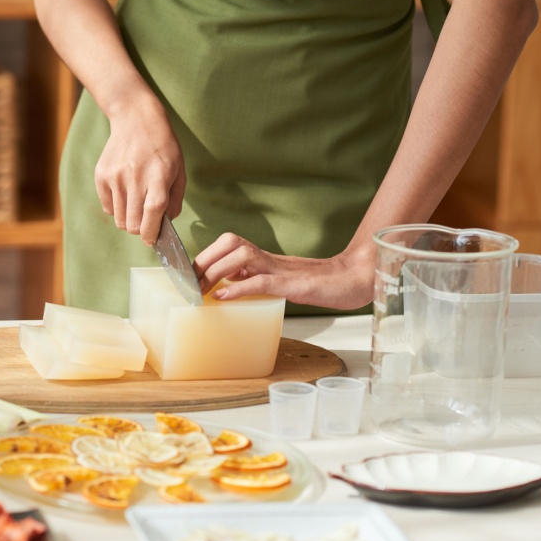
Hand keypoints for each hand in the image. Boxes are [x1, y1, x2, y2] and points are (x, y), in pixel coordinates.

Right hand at [95, 99, 185, 244]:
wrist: (135, 119)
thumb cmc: (163, 147)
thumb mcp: (179, 169)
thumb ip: (175, 199)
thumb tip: (166, 223)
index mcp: (158, 176)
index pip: (152, 213)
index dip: (152, 232)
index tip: (152, 240)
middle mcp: (134, 177)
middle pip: (132, 223)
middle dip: (140, 229)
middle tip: (146, 222)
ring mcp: (115, 177)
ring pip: (119, 220)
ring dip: (129, 220)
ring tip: (136, 204)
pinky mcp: (101, 176)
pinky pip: (108, 208)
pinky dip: (117, 208)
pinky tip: (125, 193)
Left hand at [194, 233, 375, 309]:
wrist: (354, 280)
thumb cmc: (318, 284)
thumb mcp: (279, 281)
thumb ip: (254, 279)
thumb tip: (225, 284)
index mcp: (264, 258)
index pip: (227, 245)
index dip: (204, 256)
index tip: (186, 275)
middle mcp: (269, 258)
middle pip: (228, 243)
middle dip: (204, 260)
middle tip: (189, 284)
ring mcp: (281, 269)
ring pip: (240, 256)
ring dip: (216, 271)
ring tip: (201, 290)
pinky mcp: (293, 283)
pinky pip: (261, 281)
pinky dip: (239, 288)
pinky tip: (223, 297)